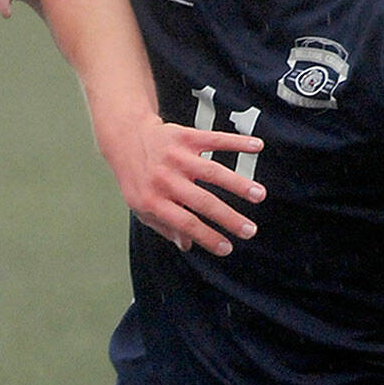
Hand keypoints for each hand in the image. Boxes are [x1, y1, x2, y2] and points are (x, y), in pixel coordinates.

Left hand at [106, 118, 265, 255]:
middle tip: (250, 230)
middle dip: (228, 217)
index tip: (228, 248)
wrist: (125, 137)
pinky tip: (257, 146)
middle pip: (202, 200)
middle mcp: (164, 178)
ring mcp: (175, 156)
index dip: (206, 237)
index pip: (184, 222)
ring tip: (259, 195)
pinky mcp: (184, 136)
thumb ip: (163, 226)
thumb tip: (187, 246)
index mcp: (152, 199)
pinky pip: (214, 139)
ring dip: (237, 183)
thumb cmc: (137, 177)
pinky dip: (236, 142)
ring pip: (211, 171)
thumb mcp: (140, 206)